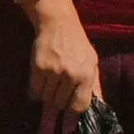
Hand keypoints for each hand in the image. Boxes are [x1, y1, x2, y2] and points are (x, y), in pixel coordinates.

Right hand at [25, 3, 103, 119]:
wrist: (58, 23)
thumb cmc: (77, 43)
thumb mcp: (92, 61)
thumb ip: (95, 84)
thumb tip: (99, 104)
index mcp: (87, 75)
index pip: (79, 106)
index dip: (72, 109)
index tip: (68, 106)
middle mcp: (71, 75)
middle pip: (61, 103)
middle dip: (58, 101)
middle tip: (57, 91)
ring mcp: (54, 71)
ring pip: (47, 98)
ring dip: (46, 95)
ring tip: (48, 85)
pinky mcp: (39, 67)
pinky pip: (34, 89)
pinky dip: (34, 91)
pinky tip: (38, 84)